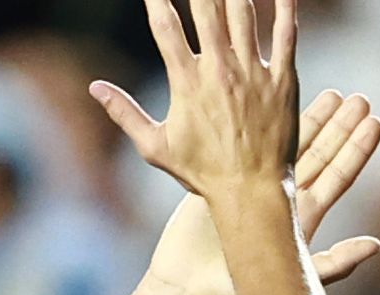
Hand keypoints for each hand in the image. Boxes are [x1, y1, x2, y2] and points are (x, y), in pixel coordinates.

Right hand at [93, 0, 306, 207]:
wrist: (250, 191)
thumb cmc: (202, 172)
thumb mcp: (155, 147)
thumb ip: (125, 113)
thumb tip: (94, 88)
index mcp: (186, 83)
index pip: (165, 27)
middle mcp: (220, 71)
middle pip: (206, 9)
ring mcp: (253, 72)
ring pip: (243, 13)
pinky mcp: (283, 78)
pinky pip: (285, 33)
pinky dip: (284, 6)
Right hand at [141, 90, 379, 294]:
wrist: (187, 289)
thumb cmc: (233, 292)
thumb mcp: (291, 278)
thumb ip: (335, 263)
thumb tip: (376, 246)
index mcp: (300, 218)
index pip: (337, 177)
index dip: (356, 150)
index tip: (374, 122)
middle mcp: (280, 199)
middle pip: (318, 155)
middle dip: (339, 126)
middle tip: (359, 98)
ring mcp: (252, 189)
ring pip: (287, 146)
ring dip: (308, 120)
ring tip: (329, 93)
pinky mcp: (224, 182)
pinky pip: (249, 146)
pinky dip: (263, 124)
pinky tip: (271, 103)